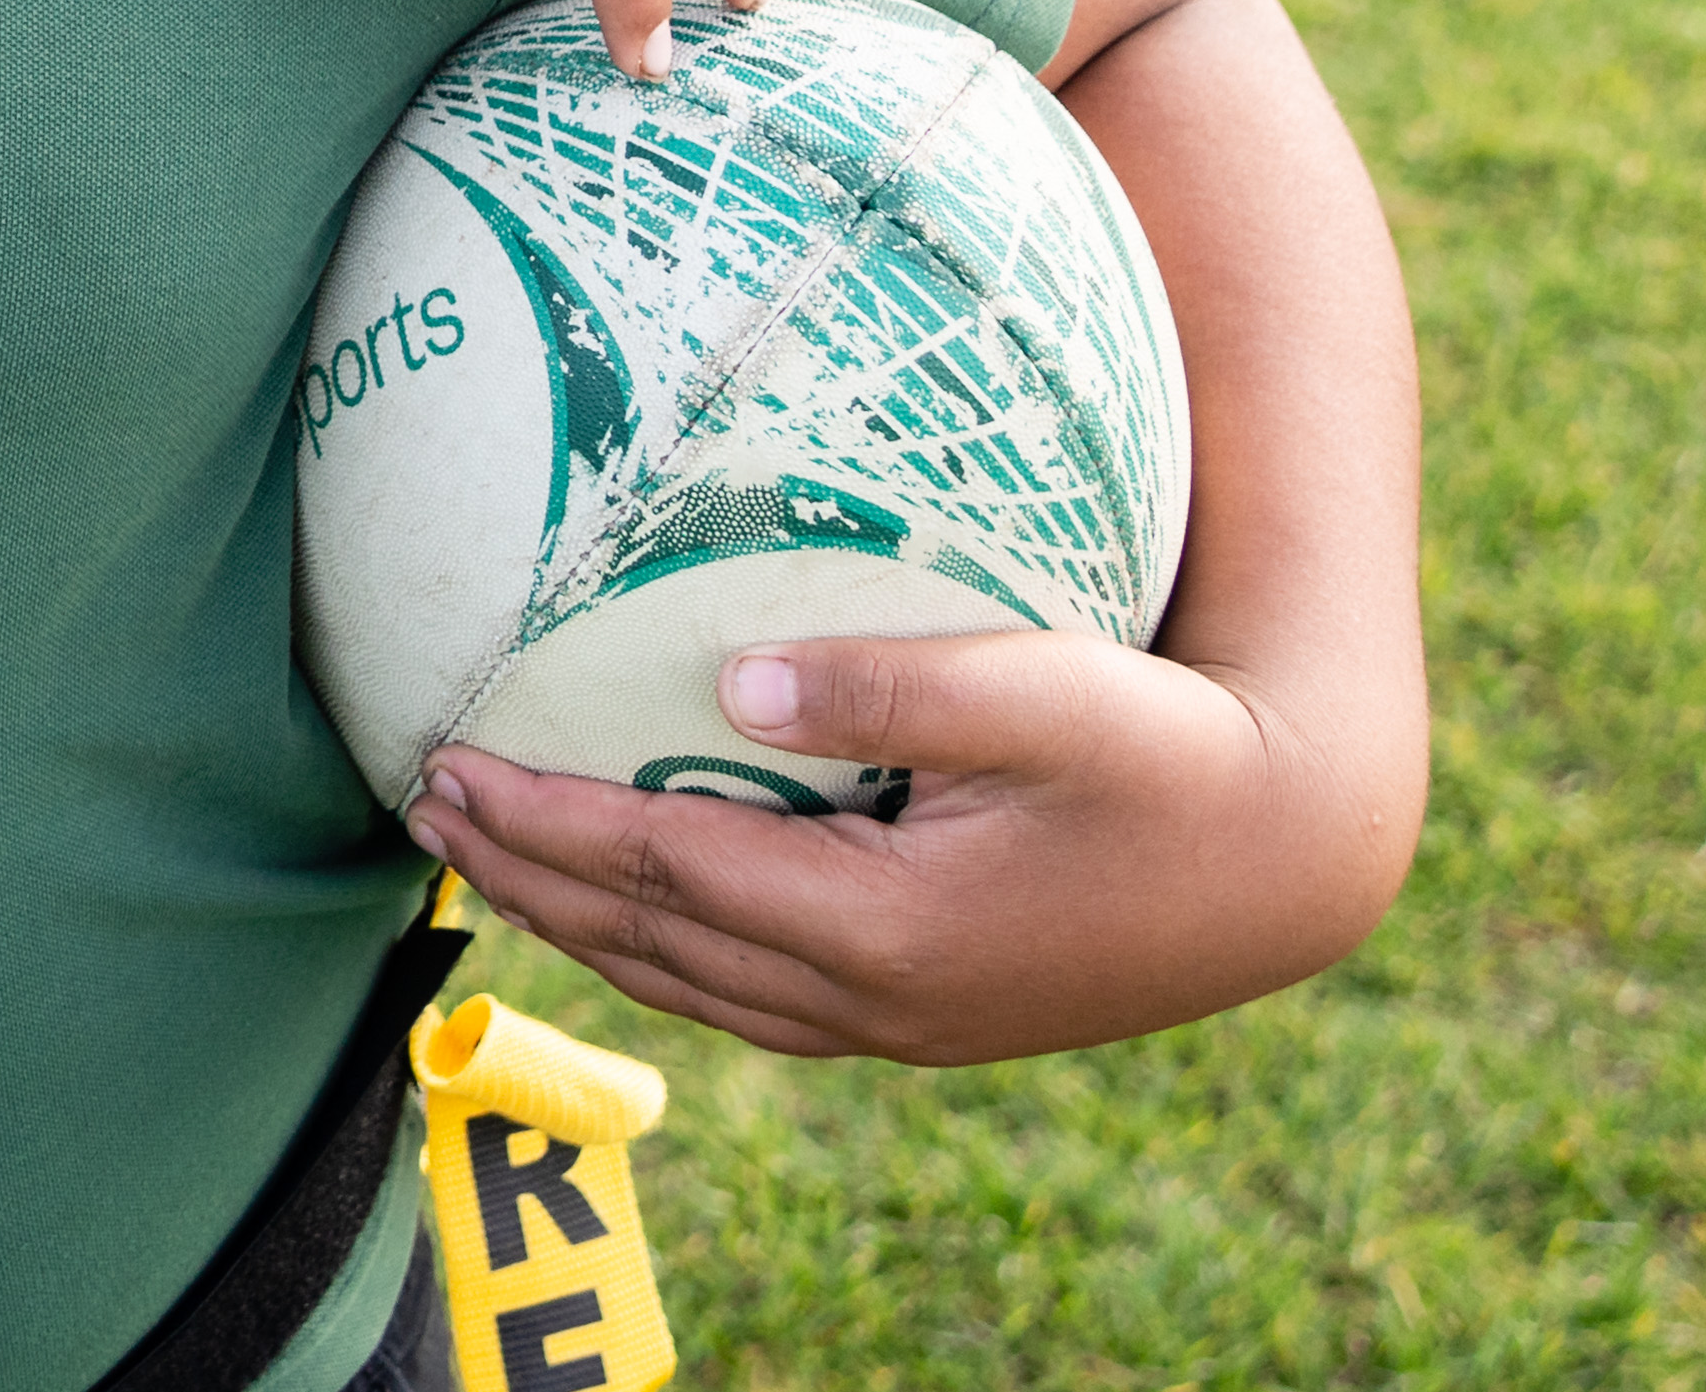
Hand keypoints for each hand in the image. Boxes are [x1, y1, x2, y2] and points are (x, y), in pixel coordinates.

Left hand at [405, 622, 1412, 1064]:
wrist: (1286, 864)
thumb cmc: (1169, 753)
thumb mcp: (1044, 690)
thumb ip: (891, 683)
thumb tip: (734, 689)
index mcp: (881, 925)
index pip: (657, 871)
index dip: (538, 820)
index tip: (441, 763)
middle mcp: (872, 999)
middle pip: (647, 940)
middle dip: (523, 875)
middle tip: (418, 808)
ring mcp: (900, 1023)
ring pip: (690, 985)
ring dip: (576, 922)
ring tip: (485, 855)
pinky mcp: (928, 1017)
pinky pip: (750, 997)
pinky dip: (661, 951)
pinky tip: (626, 904)